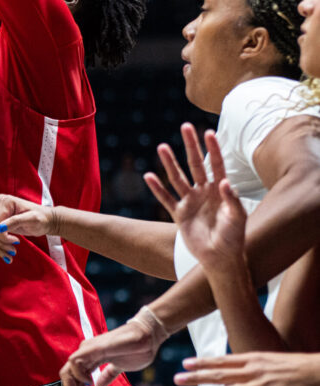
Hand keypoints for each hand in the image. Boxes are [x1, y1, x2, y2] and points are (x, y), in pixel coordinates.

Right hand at [0, 194, 55, 262]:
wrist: (46, 220)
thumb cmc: (42, 218)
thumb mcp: (32, 219)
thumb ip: (16, 222)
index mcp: (4, 201)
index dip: (2, 237)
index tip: (17, 242)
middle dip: (1, 243)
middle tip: (13, 251)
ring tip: (11, 253)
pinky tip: (6, 252)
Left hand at [60, 323, 159, 385]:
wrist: (148, 336)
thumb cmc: (136, 349)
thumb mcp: (119, 367)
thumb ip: (108, 375)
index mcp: (90, 359)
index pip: (75, 380)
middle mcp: (85, 354)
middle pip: (68, 379)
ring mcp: (88, 350)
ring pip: (69, 373)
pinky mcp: (94, 347)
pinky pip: (75, 361)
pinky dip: (78, 376)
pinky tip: (90, 384)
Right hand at [143, 124, 246, 269]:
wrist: (220, 258)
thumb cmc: (234, 238)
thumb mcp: (238, 218)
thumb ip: (232, 200)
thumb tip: (224, 182)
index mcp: (221, 191)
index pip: (217, 164)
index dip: (212, 148)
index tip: (208, 132)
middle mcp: (205, 192)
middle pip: (196, 164)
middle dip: (190, 146)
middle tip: (185, 126)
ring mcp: (191, 202)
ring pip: (178, 178)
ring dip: (170, 162)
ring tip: (161, 146)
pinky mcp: (180, 215)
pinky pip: (166, 199)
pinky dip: (157, 188)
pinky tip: (148, 176)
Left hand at [175, 351, 319, 385]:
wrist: (318, 371)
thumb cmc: (295, 366)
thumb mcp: (268, 360)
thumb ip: (250, 365)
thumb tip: (233, 370)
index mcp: (252, 360)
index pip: (222, 361)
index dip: (202, 362)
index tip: (185, 363)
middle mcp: (254, 371)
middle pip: (220, 374)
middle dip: (197, 377)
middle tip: (177, 378)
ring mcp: (263, 385)